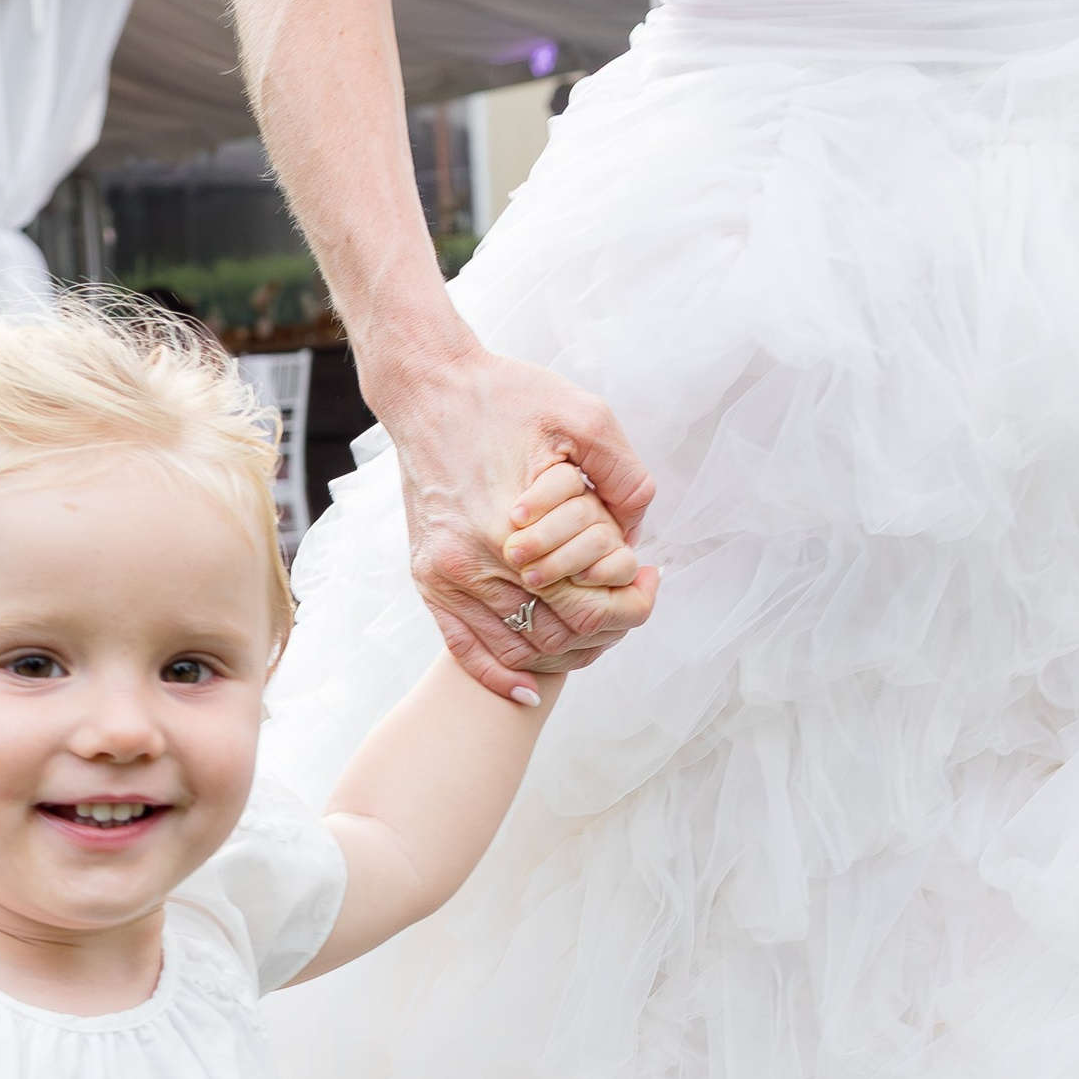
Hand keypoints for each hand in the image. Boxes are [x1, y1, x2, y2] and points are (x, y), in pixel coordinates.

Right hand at [379, 342, 656, 696]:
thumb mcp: (582, 416)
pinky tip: (528, 690)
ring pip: (515, 649)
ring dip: (561, 654)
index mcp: (513, 530)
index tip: (650, 584)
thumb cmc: (507, 396)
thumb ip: (623, 473)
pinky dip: (499, 675)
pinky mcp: (427, 578)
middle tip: (629, 608)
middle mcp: (473, 563)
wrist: (429, 389)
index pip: (586, 605)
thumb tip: (640, 530)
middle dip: (603, 633)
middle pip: (554, 637)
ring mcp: (445, 576)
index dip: (630, 606)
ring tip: (594, 633)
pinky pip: (463, 648)